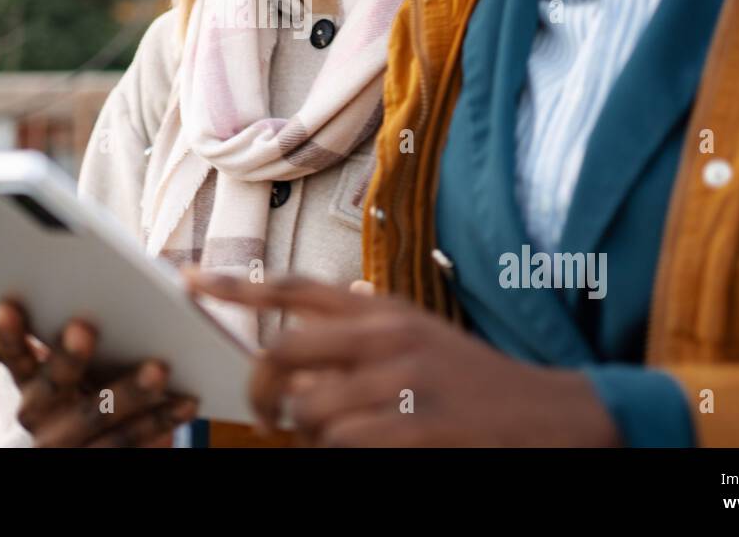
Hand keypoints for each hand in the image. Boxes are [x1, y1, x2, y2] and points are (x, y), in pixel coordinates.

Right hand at [0, 297, 197, 446]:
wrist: (87, 444)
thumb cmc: (93, 381)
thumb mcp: (75, 361)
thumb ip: (79, 328)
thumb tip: (120, 278)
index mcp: (29, 380)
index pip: (12, 354)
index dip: (8, 332)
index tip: (8, 304)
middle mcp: (40, 413)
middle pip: (54, 385)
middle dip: (68, 357)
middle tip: (83, 327)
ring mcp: (68, 442)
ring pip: (97, 416)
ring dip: (130, 392)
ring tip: (159, 368)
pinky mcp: (99, 458)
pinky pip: (130, 441)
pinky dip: (161, 420)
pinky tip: (187, 401)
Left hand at [184, 273, 619, 446]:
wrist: (550, 415)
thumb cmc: (476, 379)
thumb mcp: (422, 332)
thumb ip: (369, 322)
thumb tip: (321, 303)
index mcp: (382, 310)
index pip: (293, 289)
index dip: (234, 287)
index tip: (188, 283)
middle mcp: (385, 337)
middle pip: (282, 354)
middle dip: (260, 389)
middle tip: (267, 412)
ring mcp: (400, 383)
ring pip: (309, 412)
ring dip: (308, 436)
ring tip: (337, 439)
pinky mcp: (415, 429)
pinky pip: (343, 446)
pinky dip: (339, 454)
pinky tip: (365, 448)